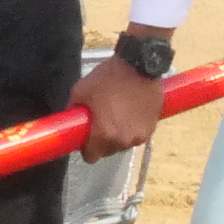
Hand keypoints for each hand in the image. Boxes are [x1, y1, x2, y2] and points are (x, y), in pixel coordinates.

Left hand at [71, 38, 171, 162]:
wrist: (140, 65)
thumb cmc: (109, 77)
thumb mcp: (81, 90)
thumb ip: (72, 109)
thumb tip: (70, 120)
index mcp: (104, 134)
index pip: (91, 157)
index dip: (86, 147)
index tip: (87, 136)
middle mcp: (123, 140)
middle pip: (108, 152)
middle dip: (103, 140)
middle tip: (102, 121)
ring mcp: (140, 135)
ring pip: (124, 144)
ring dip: (119, 135)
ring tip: (118, 114)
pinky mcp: (152, 127)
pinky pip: (137, 135)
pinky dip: (133, 128)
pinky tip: (131, 112)